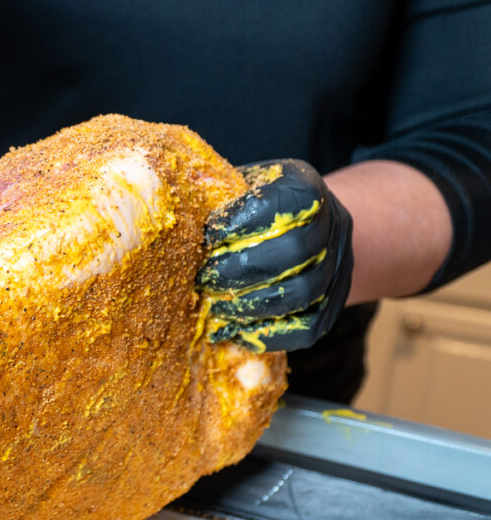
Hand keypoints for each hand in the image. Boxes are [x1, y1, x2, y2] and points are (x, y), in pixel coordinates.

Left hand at [196, 159, 353, 352]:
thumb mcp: (239, 186)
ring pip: (302, 292)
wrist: (305, 229)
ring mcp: (340, 266)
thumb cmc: (254, 207)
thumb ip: (218, 196)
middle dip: (242, 268)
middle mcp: (334, 224)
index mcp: (307, 188)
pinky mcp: (333, 304)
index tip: (210, 235)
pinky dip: (268, 333)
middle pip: (294, 250)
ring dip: (252, 303)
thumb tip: (180, 216)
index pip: (284, 203)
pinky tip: (236, 328)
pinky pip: (308, 327)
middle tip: (206, 278)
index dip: (244, 221)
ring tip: (217, 305)